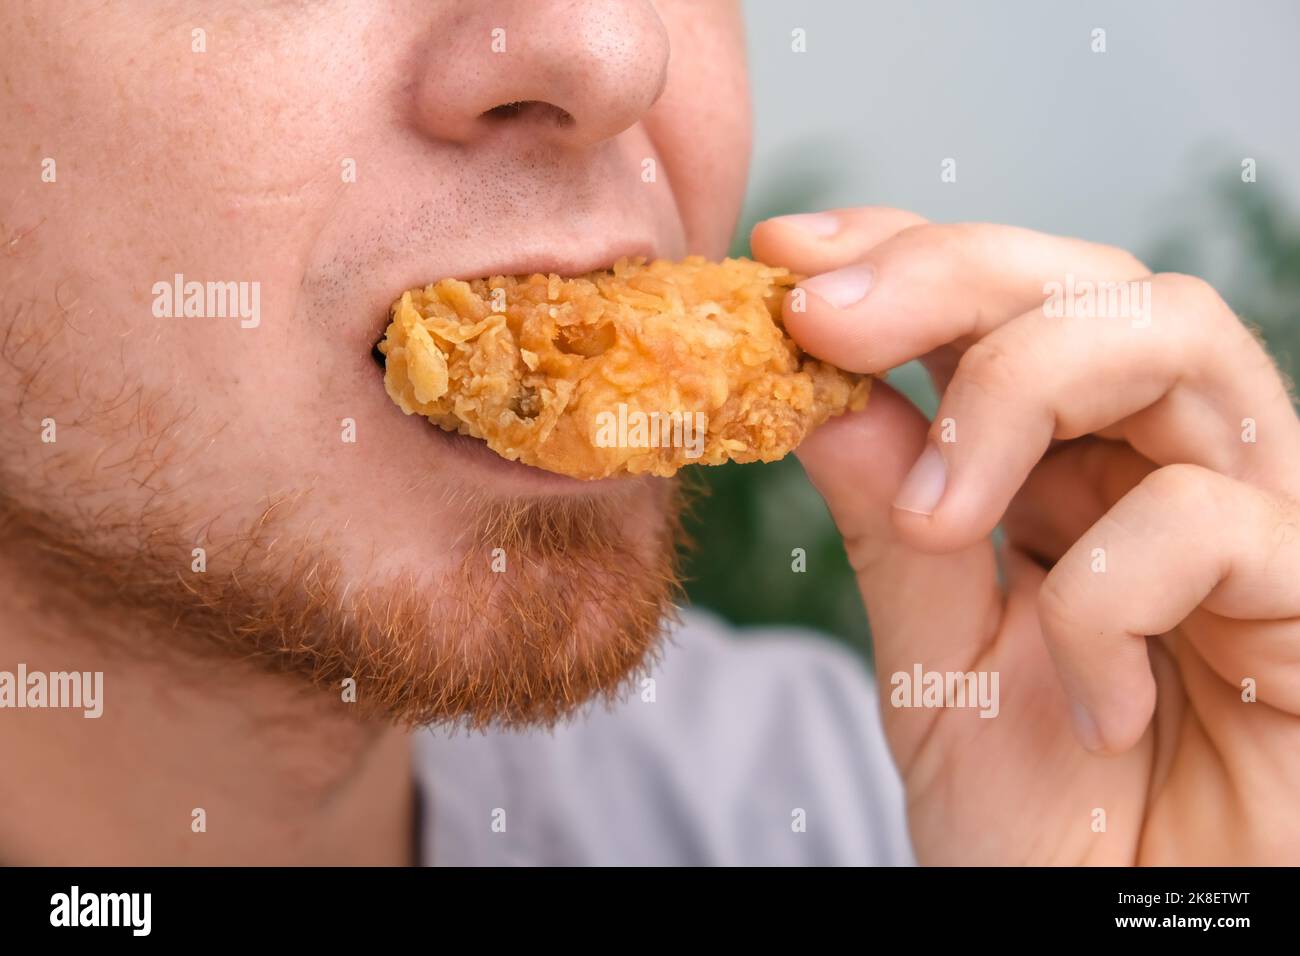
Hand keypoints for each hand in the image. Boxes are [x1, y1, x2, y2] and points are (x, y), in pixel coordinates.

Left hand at [752, 208, 1299, 863]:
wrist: (1122, 942)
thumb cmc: (1046, 819)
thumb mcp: (936, 664)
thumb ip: (893, 533)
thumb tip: (822, 396)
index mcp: (1067, 471)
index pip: (1000, 303)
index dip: (902, 252)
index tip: (782, 253)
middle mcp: (1161, 466)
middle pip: (1090, 280)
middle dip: (947, 275)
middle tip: (823, 318)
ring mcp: (1249, 519)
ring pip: (1171, 337)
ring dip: (1017, 391)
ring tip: (935, 513)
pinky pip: (1214, 523)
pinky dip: (1108, 595)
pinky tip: (1084, 699)